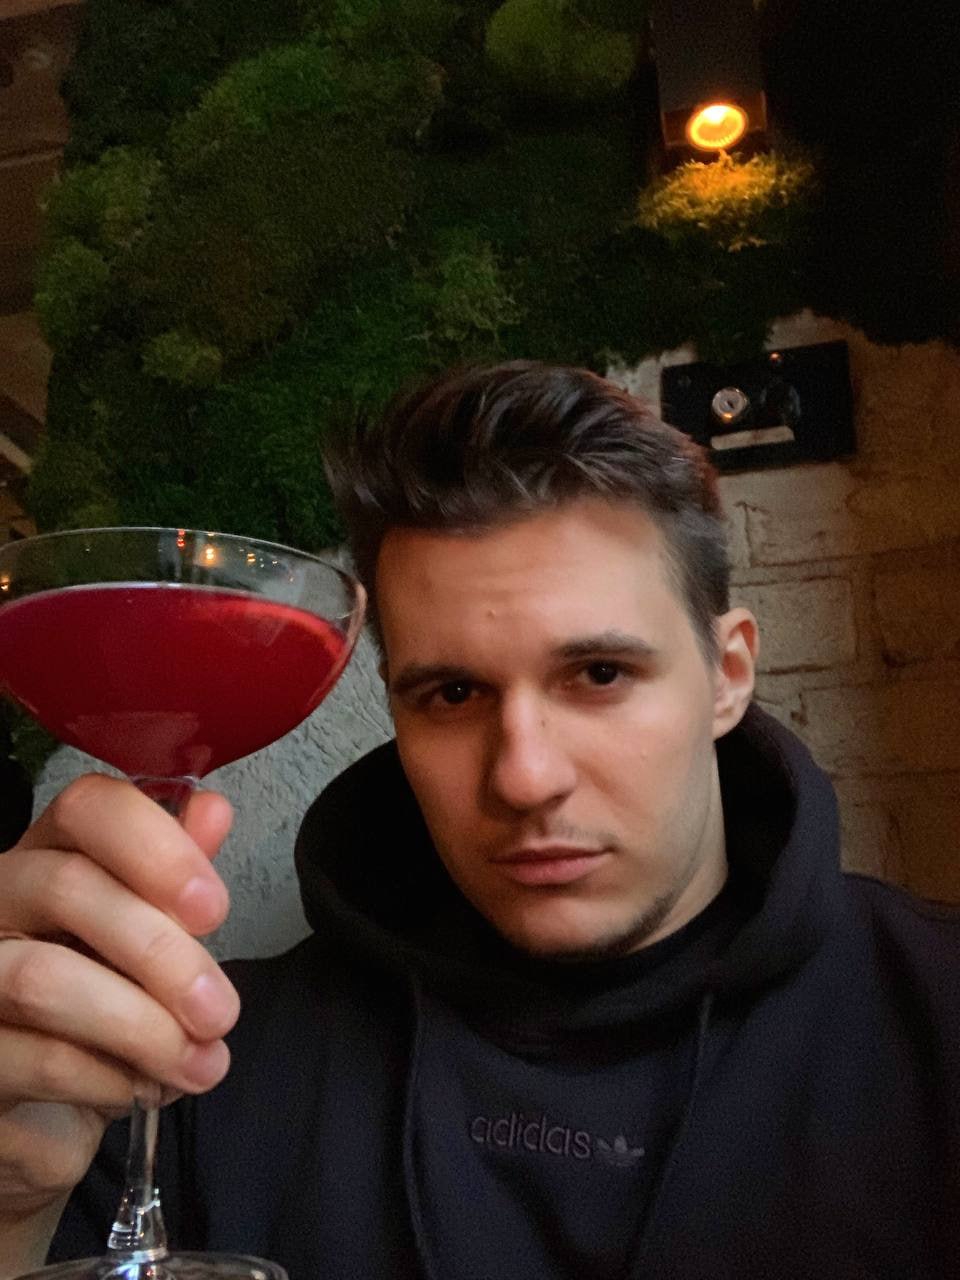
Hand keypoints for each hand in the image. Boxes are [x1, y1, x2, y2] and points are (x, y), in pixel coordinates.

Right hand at [0, 775, 237, 1266]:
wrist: (41, 1110)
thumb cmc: (98, 1004)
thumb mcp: (145, 938)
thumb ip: (174, 878)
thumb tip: (213, 811)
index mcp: (47, 856)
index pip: (87, 807)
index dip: (155, 846)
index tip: (213, 908)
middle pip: (66, 885)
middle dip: (162, 954)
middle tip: (220, 1012)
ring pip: (43, 980)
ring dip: (144, 1029)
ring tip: (201, 1065)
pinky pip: (39, 1060)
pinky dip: (110, 1080)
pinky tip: (143, 1089)